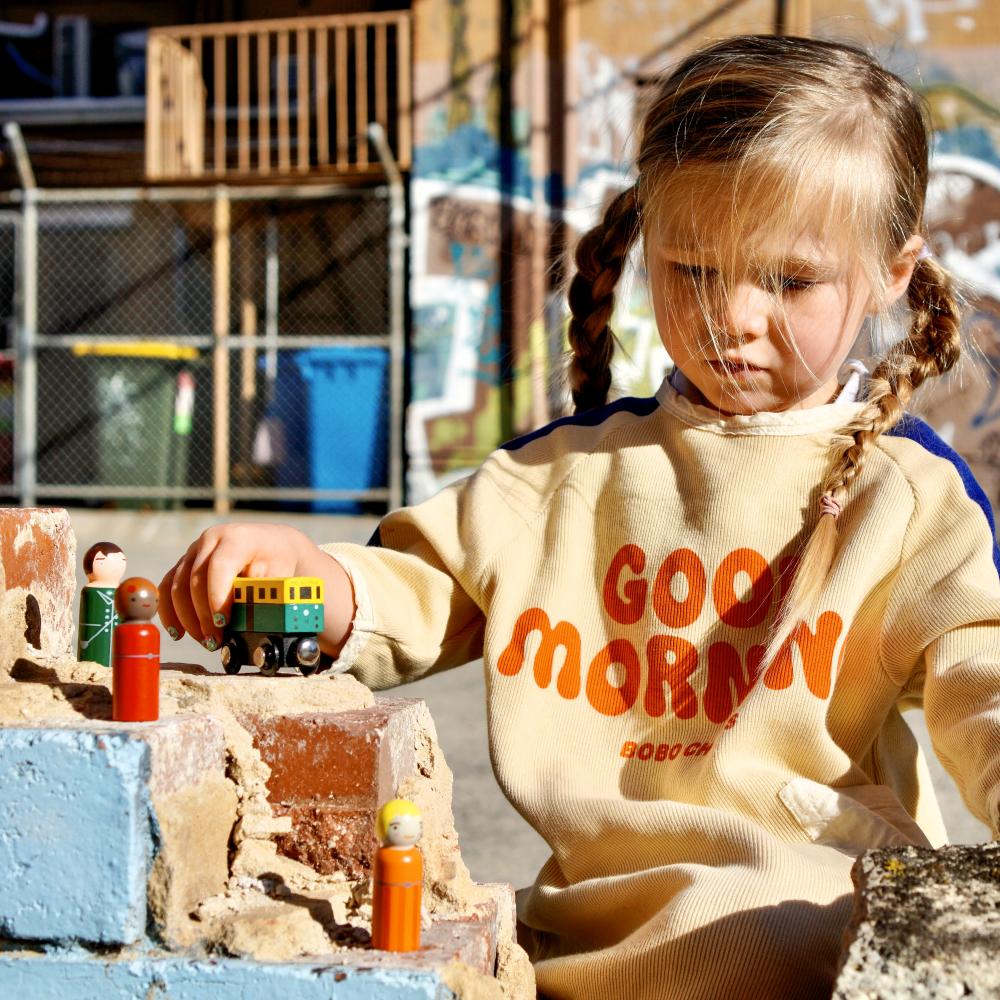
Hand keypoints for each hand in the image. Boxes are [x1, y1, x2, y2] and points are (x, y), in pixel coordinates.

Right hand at [158, 523, 353, 653]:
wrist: (272, 546)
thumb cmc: (277, 564)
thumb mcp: (279, 577)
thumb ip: (263, 598)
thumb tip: (249, 627)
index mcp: (238, 538)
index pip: (219, 567)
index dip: (217, 597)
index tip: (223, 623)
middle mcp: (211, 539)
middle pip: (194, 579)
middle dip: (202, 615)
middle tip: (215, 641)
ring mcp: (194, 550)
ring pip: (177, 585)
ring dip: (187, 619)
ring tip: (206, 641)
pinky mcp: (184, 562)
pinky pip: (167, 587)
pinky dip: (169, 612)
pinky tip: (178, 633)